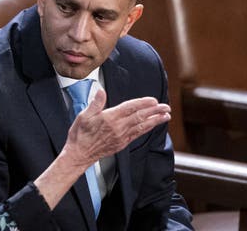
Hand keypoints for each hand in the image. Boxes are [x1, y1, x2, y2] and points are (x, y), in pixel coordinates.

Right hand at [34, 89, 169, 209]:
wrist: (79, 154)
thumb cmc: (80, 135)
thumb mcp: (84, 116)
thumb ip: (95, 103)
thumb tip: (101, 91)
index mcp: (109, 118)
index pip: (130, 108)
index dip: (143, 103)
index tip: (153, 100)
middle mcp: (118, 128)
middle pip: (140, 117)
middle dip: (154, 111)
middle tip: (166, 107)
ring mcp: (121, 136)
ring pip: (141, 126)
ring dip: (155, 121)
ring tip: (166, 116)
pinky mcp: (122, 143)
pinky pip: (137, 134)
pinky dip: (147, 129)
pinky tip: (152, 125)